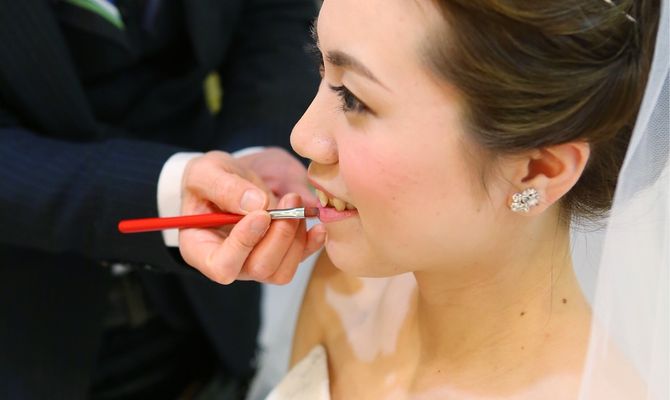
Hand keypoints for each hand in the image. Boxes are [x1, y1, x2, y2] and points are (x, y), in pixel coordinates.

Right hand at [178, 150, 325, 284]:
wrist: (230, 179)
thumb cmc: (209, 178)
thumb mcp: (206, 173)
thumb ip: (225, 187)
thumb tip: (257, 204)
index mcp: (201, 248)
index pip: (223, 265)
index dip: (244, 245)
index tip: (261, 214)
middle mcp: (230, 263)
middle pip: (259, 268)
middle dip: (279, 235)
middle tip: (288, 201)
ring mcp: (255, 262)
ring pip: (282, 270)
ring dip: (295, 237)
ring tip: (294, 202)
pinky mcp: (279, 255)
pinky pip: (299, 260)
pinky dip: (311, 243)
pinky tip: (315, 224)